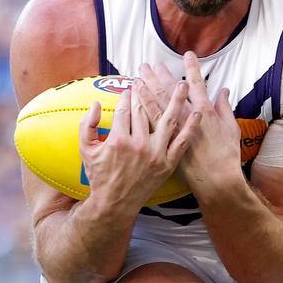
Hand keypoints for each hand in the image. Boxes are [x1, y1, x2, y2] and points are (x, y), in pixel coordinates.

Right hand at [77, 80, 190, 210]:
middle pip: (146, 111)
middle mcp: (139, 145)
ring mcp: (156, 154)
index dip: (128, 95)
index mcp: (118, 139)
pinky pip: (182, 142)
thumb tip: (96, 103)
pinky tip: (197, 113)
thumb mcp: (85, 149)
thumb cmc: (99, 175)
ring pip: (168, 121)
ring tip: (183, 85)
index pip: (126, 109)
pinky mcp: (168, 164)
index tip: (131, 85)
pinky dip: (191, 127)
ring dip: (177, 101)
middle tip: (152, 79)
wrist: (114, 203)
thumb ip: (87, 124)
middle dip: (148, 92)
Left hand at [139, 52, 241, 194]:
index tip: (187, 54)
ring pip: (156, 106)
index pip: (197, 84)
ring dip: (145, 90)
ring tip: (137, 78)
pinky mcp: (165, 144)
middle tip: (148, 65)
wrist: (217, 180)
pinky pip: (150, 126)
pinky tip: (134, 103)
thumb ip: (226, 107)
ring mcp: (175, 132)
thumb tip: (224, 91)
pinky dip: (142, 112)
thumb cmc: (227, 155)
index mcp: (206, 112)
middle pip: (169, 93)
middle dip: (158, 77)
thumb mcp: (232, 128)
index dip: (192, 68)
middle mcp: (187, 119)